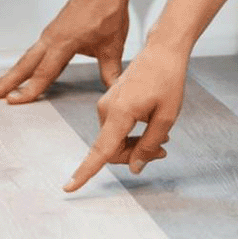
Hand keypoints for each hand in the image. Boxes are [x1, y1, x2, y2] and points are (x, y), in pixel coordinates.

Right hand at [0, 0, 133, 103]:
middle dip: (4, 82)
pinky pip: (33, 51)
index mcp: (64, 42)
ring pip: (26, 58)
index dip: (29, 90)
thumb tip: (115, 92)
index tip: (12, 102)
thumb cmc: (108, 9)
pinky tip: (21, 72)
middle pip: (24, 65)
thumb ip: (111, 71)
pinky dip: (23, 64)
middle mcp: (51, 38)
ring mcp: (50, 34)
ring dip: (10, 74)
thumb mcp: (113, 44)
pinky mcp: (53, 31)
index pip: (44, 73)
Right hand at [64, 44, 186, 191]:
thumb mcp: (166, 117)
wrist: (162, 51)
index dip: (85, 172)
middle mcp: (107, 109)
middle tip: (162, 151)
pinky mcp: (110, 102)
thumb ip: (149, 145)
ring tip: (161, 138)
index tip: (69, 187)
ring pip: (114, 140)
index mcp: (120, 112)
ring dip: (135, 144)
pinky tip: (151, 125)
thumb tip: (136, 167)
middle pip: (112, 150)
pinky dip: (132, 133)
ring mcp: (106, 104)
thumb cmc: (168, 79)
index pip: (101, 150)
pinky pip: (115, 128)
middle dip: (134, 155)